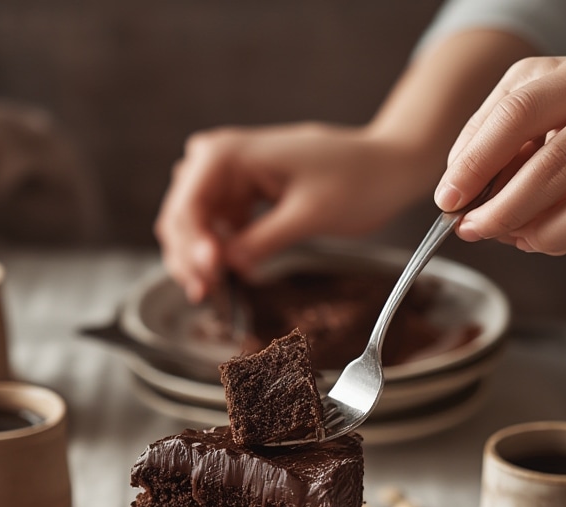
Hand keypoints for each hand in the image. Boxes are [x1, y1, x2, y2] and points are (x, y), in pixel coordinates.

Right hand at [155, 122, 415, 301]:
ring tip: (213, 290)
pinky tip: (228, 275)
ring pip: (192, 225)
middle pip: (181, 215)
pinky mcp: (241, 195)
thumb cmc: (356, 180)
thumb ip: (263, 240)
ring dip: (197, 258)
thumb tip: (226, 266)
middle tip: (205, 294)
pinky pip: (214, 228)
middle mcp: (220, 158)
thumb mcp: (309, 216)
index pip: (188, 205)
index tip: (207, 279)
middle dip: (188, 256)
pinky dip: (216, 254)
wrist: (385, 168)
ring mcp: (229, 177)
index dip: (191, 246)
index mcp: (231, 153)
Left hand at [434, 52, 565, 254]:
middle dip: (504, 211)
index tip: (449, 200)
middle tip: (475, 229)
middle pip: (555, 166)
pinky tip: (560, 231)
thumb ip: (488, 132)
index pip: (518, 115)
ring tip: (519, 237)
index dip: (476, 164)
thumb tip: (455, 188)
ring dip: (544, 236)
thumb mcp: (533, 93)